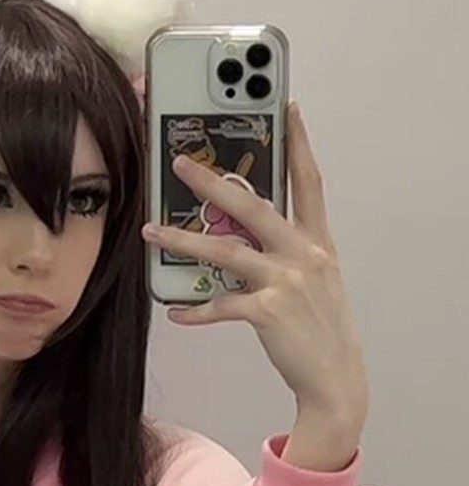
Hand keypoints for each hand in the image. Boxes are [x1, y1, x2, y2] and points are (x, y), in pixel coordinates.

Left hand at [141, 102, 368, 432]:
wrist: (334, 379)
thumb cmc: (317, 330)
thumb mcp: (313, 282)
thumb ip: (284, 254)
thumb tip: (238, 237)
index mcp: (317, 242)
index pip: (308, 182)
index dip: (298, 142)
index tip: (286, 107)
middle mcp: (305, 254)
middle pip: (254, 206)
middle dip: (214, 183)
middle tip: (181, 163)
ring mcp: (287, 281)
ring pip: (226, 251)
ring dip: (183, 240)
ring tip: (151, 233)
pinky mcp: (268, 312)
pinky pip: (221, 305)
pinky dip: (195, 309)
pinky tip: (175, 311)